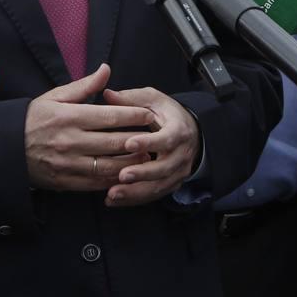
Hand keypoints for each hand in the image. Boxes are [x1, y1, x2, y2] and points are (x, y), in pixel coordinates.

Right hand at [24, 64, 154, 191]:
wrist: (7, 148)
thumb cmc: (34, 118)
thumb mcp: (55, 96)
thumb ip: (84, 86)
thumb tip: (106, 69)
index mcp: (69, 117)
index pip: (111, 117)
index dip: (134, 116)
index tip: (149, 114)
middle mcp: (71, 141)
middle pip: (115, 142)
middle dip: (139, 139)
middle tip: (156, 136)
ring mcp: (69, 164)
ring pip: (110, 165)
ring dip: (131, 162)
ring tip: (146, 155)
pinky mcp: (66, 181)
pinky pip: (96, 183)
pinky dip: (114, 179)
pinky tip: (126, 173)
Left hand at [101, 87, 200, 206]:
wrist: (189, 132)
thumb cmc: (166, 114)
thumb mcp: (153, 100)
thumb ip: (131, 99)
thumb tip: (107, 95)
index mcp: (179, 130)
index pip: (167, 138)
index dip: (149, 142)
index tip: (129, 143)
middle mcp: (181, 154)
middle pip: (164, 168)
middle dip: (142, 174)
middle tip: (121, 176)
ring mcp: (177, 172)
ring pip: (158, 186)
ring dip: (135, 192)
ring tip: (112, 194)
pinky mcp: (170, 184)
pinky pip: (153, 196)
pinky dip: (134, 199)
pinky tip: (113, 200)